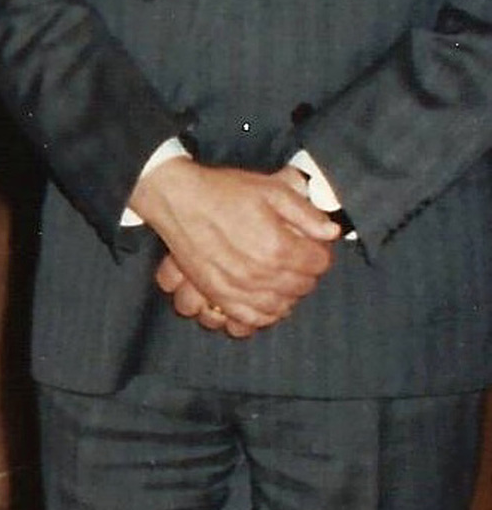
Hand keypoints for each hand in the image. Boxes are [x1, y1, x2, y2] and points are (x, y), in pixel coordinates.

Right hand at [133, 159, 338, 334]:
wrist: (178, 200)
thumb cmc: (224, 192)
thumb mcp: (271, 190)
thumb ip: (306, 213)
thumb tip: (331, 232)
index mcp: (278, 246)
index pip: (319, 263)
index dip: (320, 252)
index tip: (313, 244)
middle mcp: (260, 273)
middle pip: (301, 286)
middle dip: (306, 273)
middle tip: (299, 259)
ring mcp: (237, 288)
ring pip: (279, 307)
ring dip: (287, 295)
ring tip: (283, 279)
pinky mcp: (217, 295)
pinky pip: (249, 318)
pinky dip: (263, 315)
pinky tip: (265, 301)